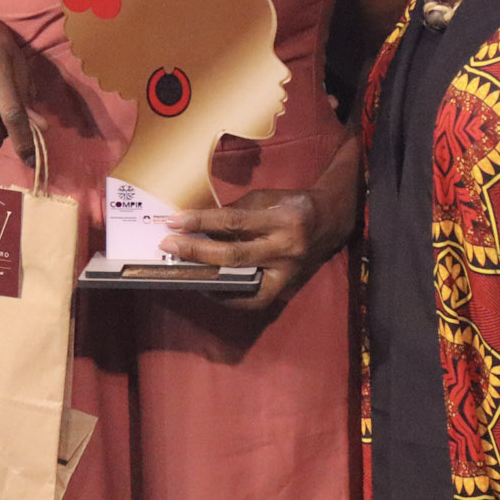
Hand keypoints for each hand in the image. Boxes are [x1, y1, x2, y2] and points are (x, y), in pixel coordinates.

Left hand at [159, 188, 347, 311]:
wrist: (331, 221)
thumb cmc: (293, 205)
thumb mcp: (266, 198)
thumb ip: (236, 211)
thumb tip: (200, 225)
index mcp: (282, 219)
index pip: (233, 221)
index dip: (201, 222)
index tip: (173, 221)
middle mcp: (286, 248)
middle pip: (233, 254)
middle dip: (196, 251)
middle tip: (168, 244)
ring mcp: (287, 272)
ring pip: (240, 279)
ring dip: (206, 276)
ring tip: (182, 269)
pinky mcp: (285, 288)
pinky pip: (253, 300)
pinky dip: (229, 297)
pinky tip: (209, 287)